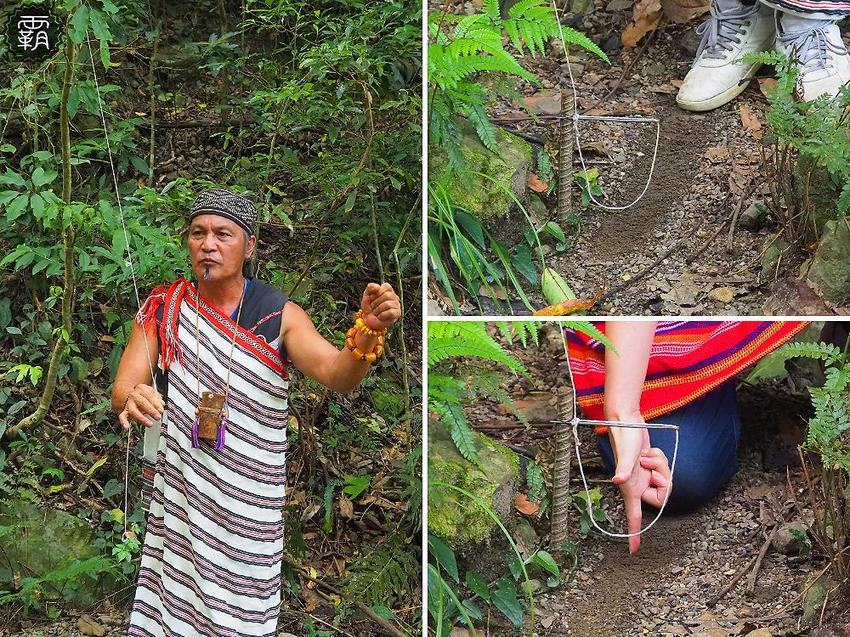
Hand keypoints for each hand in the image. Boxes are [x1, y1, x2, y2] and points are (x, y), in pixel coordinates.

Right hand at [119, 384, 163, 429]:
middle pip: (142, 403)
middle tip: (158, 417)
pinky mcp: (125, 411)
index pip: (149, 396)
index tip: (161, 410)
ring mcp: (129, 404)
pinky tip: (127, 427)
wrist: (136, 395)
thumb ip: (158, 400)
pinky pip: (122, 416)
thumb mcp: (154, 394)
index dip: (156, 404)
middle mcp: (134, 396)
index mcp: (141, 389)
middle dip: (151, 410)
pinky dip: (124, 422)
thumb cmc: (146, 395)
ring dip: (142, 418)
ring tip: (150, 424)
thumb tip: (161, 407)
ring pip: (133, 411)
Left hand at [360, 282, 400, 329]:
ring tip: (375, 313)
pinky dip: (382, 315)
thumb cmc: (369, 308)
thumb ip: (370, 288)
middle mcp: (394, 297)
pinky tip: (380, 317)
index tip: (372, 298)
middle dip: (376, 302)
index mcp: (388, 291)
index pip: (386, 286)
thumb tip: (377, 286)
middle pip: (387, 295)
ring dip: (378, 310)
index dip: (377, 292)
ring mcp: (397, 305)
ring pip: (388, 304)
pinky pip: (390, 312)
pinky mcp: (397, 314)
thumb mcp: (367, 296)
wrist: (368, 321)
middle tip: (373, 307)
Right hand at [608, 421, 671, 553]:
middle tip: (651, 465)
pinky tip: (649, 452)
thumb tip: (617, 480)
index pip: (633, 516)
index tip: (633, 550)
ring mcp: (643, 475)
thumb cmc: (623, 436)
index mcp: (631, 487)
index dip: (634, 533)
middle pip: (662, 496)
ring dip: (661, 466)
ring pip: (664, 481)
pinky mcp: (648, 466)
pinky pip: (662, 469)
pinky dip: (659, 459)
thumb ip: (623, 468)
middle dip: (662, 479)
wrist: (624, 419)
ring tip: (649, 456)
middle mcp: (637, 484)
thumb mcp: (626, 453)